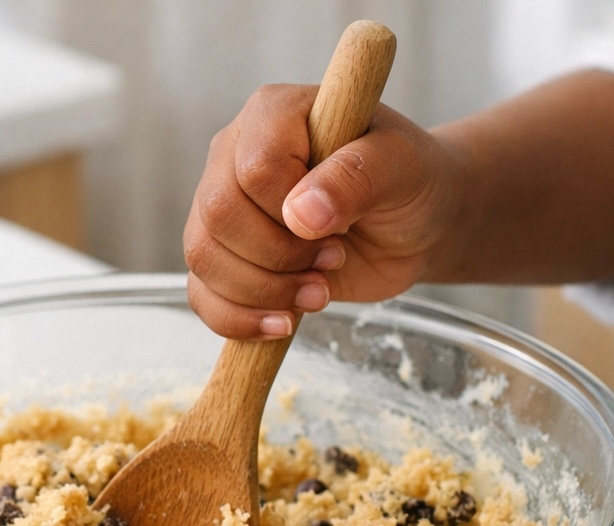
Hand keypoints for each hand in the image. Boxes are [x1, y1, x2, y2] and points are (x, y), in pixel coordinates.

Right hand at [183, 83, 468, 339]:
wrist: (413, 224)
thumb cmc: (409, 181)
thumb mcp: (401, 168)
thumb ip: (355, 178)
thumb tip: (301, 214)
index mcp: (274, 115)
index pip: (255, 169)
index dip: (292, 211)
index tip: (342, 224)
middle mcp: (234, 155)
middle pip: (218, 216)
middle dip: (279, 257)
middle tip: (333, 260)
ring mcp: (222, 207)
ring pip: (203, 257)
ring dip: (264, 291)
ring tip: (318, 291)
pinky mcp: (224, 256)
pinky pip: (201, 294)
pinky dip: (237, 319)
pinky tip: (282, 322)